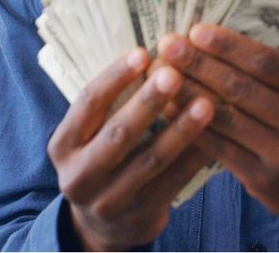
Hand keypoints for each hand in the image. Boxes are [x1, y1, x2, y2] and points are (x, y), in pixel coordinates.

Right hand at [47, 48, 215, 250]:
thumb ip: (111, 105)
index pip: (87, 104)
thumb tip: (155, 53)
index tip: (142, 53)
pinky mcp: (141, 214)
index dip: (114, 77)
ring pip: (151, 159)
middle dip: (148, 102)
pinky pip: (174, 181)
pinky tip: (214, 134)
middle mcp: (80, 175)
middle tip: (175, 73)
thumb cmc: (103, 161)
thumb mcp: (90, 137)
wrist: (103, 226)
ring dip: (181, 129)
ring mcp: (110, 199)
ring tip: (206, 102)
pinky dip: (195, 155)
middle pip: (118, 133)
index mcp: (64, 146)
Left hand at [159, 25, 278, 250]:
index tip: (197, 30)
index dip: (230, 46)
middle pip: (242, 88)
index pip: (269, 64)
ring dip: (189, 93)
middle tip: (168, 45)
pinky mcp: (264, 181)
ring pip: (226, 118)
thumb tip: (229, 38)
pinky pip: (220, 148)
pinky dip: (193, 127)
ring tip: (162, 74)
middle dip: (200, 64)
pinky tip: (172, 110)